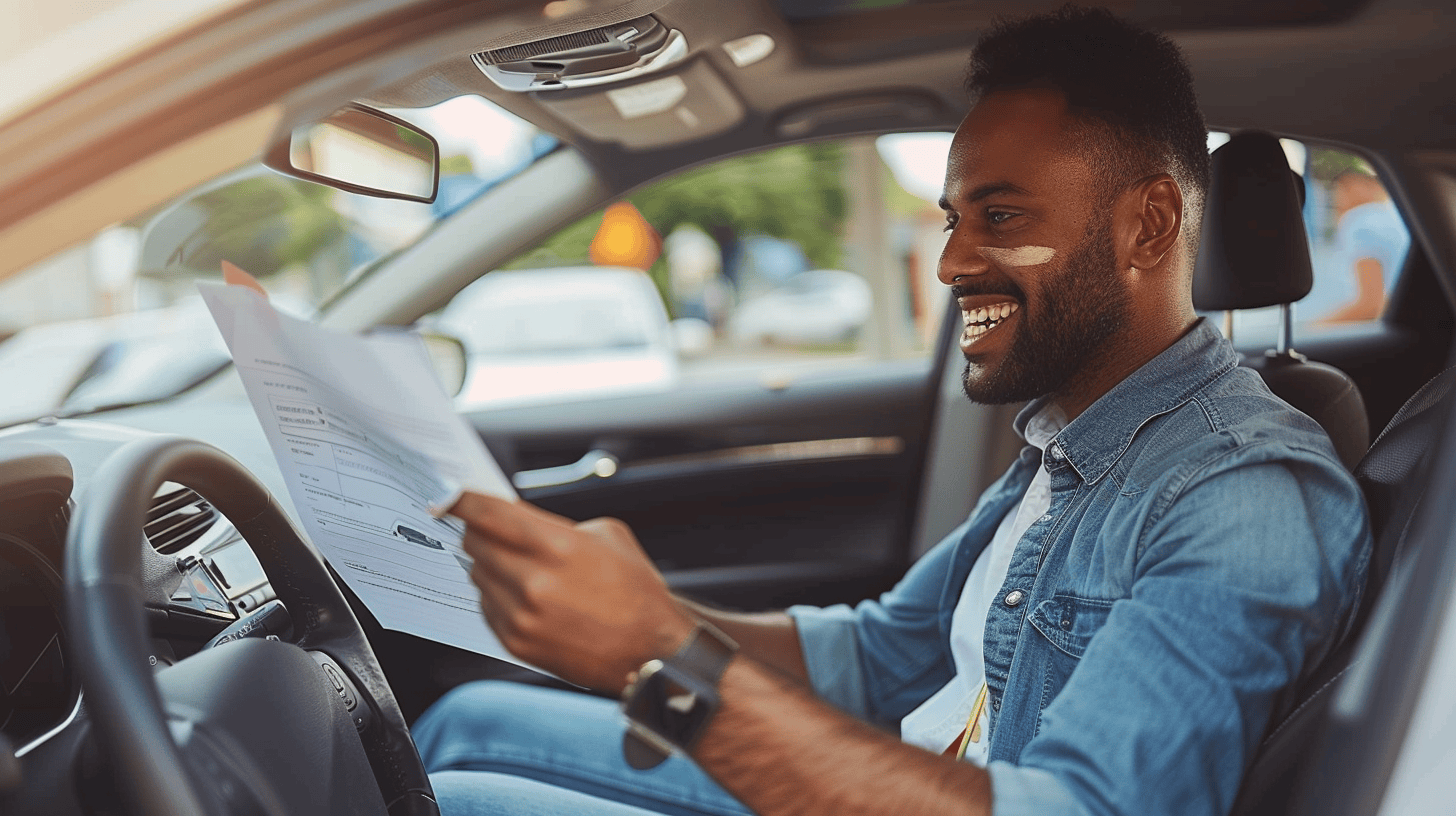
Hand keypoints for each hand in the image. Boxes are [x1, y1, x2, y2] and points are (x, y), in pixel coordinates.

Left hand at [449, 492, 695, 691]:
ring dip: (491, 565)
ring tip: (523, 569)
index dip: (462, 500)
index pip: (488, 514)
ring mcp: (521, 615)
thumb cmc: (635, 594)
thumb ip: (556, 524)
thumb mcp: (606, 536)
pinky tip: (526, 596)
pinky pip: (486, 606)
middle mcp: (532, 581)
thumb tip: (518, 520)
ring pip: (477, 575)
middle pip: (475, 542)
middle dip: (480, 531)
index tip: (450, 495)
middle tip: (492, 530)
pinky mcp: (515, 642)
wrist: (649, 652)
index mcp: (557, 547)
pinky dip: (497, 595)